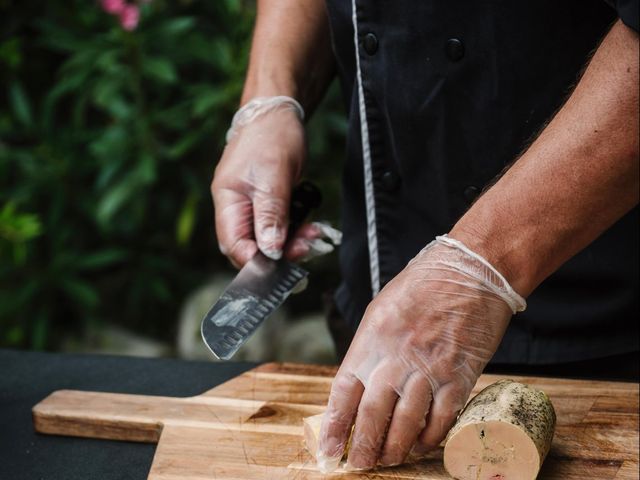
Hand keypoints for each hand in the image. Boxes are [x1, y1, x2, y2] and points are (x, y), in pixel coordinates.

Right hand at [212, 103, 337, 267]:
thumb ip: (271, 214)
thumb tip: (270, 251)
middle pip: (251, 246)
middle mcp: (236, 207)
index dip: (254, 260)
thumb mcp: (274, 176)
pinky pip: (279, 227)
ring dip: (292, 242)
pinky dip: (296, 231)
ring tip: (314, 235)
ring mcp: (252, 206)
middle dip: (279, 254)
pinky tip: (312, 228)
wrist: (279, 112)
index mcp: (228, 200)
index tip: (281, 267)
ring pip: (268, 239)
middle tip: (307, 248)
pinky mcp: (268, 204)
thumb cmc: (272, 136)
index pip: (233, 244)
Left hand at [317, 236, 522, 471]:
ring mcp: (428, 369)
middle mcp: (395, 357)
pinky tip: (422, 446)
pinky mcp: (459, 376)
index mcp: (370, 340)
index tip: (328, 449)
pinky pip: (441, 418)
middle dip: (363, 446)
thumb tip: (360, 384)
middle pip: (372, 414)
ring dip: (394, 448)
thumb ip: (370, 348)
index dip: (334, 426)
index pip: (343, 393)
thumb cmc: (423, 285)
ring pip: (405, 423)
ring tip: (387, 460)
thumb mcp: (381, 311)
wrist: (470, 270)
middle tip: (360, 464)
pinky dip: (430, 438)